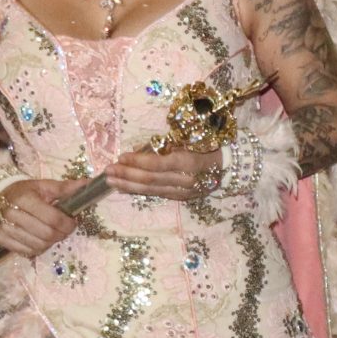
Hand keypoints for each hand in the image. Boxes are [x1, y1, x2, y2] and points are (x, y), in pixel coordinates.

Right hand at [0, 179, 73, 257]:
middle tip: (64, 230)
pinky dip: (38, 248)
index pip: (53, 219)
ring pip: (38, 245)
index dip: (68, 224)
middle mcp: (11, 214)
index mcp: (24, 198)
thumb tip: (88, 184)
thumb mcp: (44, 186)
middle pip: (46, 234)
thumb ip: (65, 188)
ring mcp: (4, 228)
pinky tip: (40, 239)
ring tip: (52, 233)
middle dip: (61, 234)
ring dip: (51, 242)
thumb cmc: (25, 191)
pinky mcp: (1, 239)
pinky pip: (27, 251)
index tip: (73, 222)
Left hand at [106, 146, 220, 201]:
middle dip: (127, 175)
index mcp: (189, 163)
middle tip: (108, 171)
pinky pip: (156, 194)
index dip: (138, 162)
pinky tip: (124, 188)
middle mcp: (186, 180)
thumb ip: (167, 146)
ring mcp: (183, 191)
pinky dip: (138, 191)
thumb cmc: (207, 146)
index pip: (158, 164)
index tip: (121, 157)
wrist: (228, 166)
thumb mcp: (190, 140)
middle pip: (151, 180)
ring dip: (128, 186)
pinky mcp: (180, 198)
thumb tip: (139, 150)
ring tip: (111, 181)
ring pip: (151, 190)